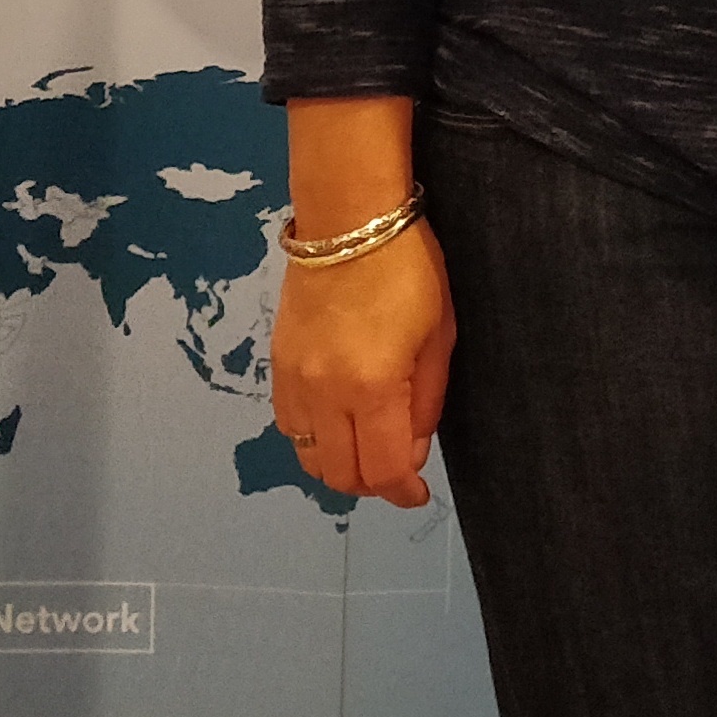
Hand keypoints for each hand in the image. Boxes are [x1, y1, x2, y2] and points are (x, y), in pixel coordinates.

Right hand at [269, 220, 454, 507]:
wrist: (348, 221)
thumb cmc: (410, 272)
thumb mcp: (438, 337)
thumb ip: (424, 403)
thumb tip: (411, 453)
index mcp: (372, 390)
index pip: (383, 470)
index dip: (403, 493)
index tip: (418, 495)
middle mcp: (325, 397)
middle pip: (340, 475)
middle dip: (373, 485)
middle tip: (396, 470)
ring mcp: (294, 382)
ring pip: (309, 457)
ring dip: (339, 466)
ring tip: (367, 448)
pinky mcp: (277, 365)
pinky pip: (289, 426)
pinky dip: (314, 439)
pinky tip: (337, 421)